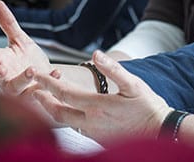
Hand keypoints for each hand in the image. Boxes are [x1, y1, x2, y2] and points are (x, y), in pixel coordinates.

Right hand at [0, 0, 51, 93]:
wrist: (45, 77)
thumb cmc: (27, 59)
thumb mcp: (19, 39)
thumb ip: (8, 23)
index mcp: (1, 61)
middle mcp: (6, 78)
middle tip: (0, 68)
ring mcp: (20, 89)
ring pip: (16, 88)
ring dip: (23, 79)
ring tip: (32, 69)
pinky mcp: (35, 96)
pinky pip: (41, 91)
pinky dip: (49, 82)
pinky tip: (55, 73)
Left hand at [32, 50, 170, 142]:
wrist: (160, 132)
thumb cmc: (148, 107)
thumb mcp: (134, 84)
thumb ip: (113, 69)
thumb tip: (96, 54)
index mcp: (97, 106)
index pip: (64, 93)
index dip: (47, 83)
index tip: (36, 74)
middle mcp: (91, 122)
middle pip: (57, 112)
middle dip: (43, 100)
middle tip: (33, 90)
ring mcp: (93, 133)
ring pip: (65, 122)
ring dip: (53, 110)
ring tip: (46, 99)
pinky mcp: (98, 140)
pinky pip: (76, 128)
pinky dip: (66, 118)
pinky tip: (68, 112)